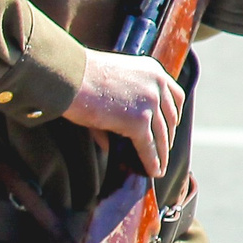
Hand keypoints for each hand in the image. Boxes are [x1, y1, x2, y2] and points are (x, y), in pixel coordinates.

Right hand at [66, 51, 181, 176]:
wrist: (68, 76)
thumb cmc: (79, 78)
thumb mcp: (111, 83)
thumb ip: (121, 107)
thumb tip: (113, 144)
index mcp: (153, 71)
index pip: (175, 95)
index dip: (174, 114)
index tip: (172, 126)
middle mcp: (157, 86)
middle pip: (170, 118)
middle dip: (168, 136)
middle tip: (164, 150)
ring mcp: (150, 104)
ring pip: (161, 135)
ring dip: (162, 154)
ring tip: (160, 166)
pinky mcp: (138, 122)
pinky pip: (148, 147)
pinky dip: (151, 161)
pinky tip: (153, 171)